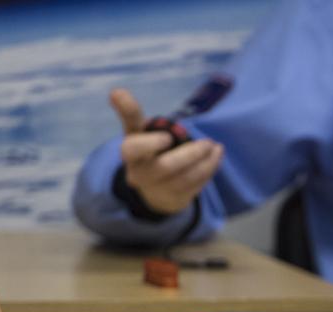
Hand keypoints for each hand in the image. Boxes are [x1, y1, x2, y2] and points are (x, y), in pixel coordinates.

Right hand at [111, 88, 223, 215]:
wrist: (153, 188)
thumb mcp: (136, 132)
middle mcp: (142, 174)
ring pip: (185, 179)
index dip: (150, 144)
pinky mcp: (176, 199)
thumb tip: (116, 91)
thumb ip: (130, 112)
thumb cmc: (146, 151)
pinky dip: (209, 170)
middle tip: (207, 142)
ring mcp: (159, 189)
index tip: (166, 137)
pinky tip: (216, 156)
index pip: (133, 149)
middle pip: (165, 167)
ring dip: (205, 162)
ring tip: (215, 147)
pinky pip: (195, 186)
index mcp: (131, 155)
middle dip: (190, 154)